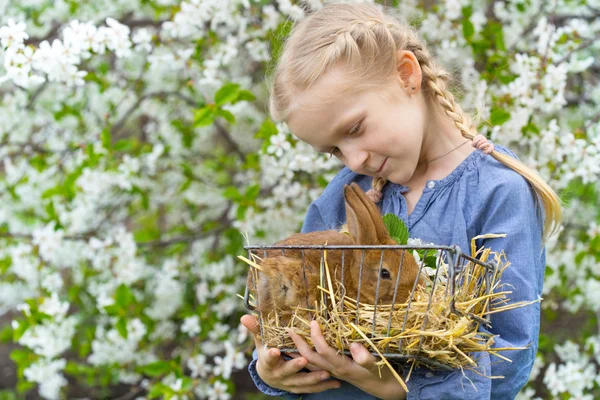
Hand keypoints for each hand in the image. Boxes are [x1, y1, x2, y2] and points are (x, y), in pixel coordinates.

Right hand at [240, 314, 341, 393]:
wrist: (270, 376)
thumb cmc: (268, 353)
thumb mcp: (261, 342)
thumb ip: (256, 329)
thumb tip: (244, 317)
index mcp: (269, 362)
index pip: (268, 358)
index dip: (271, 355)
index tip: (274, 350)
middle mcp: (279, 375)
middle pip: (287, 371)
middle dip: (295, 366)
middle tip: (303, 359)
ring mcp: (290, 383)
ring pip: (302, 383)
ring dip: (314, 378)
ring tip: (326, 373)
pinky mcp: (300, 388)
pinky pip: (312, 389)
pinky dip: (324, 387)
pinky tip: (336, 383)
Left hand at [287, 320, 406, 399]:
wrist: (383, 388)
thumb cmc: (381, 374)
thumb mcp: (377, 366)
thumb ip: (366, 358)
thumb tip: (355, 346)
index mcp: (342, 366)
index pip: (324, 351)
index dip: (317, 336)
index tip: (313, 322)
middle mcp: (334, 370)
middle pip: (311, 358)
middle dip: (299, 344)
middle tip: (289, 329)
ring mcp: (332, 371)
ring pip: (310, 363)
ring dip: (298, 351)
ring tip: (288, 340)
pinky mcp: (334, 370)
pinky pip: (315, 365)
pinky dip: (305, 357)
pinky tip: (300, 350)